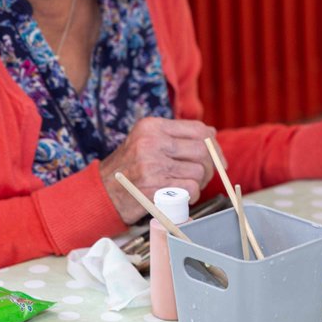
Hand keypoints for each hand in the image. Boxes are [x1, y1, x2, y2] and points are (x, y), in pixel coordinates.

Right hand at [99, 118, 217, 222]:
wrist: (103, 192)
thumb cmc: (130, 168)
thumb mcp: (147, 142)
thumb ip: (176, 136)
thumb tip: (211, 134)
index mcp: (152, 126)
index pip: (198, 130)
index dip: (214, 145)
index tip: (218, 157)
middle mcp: (152, 142)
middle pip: (203, 150)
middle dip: (211, 166)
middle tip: (205, 176)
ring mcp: (152, 164)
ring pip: (199, 171)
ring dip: (200, 183)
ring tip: (186, 186)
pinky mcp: (154, 186)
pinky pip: (191, 188)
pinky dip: (192, 195)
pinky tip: (181, 195)